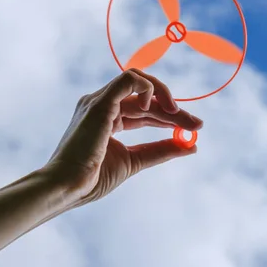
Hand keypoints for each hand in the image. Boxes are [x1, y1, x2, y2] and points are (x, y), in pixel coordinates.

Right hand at [46, 69, 203, 208]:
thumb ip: (160, 151)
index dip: (169, 117)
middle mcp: (102, 105)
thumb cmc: (92, 179)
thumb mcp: (134, 161)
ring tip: (181, 117)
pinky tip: (156, 108)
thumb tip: (191, 145)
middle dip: (174, 110)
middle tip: (197, 124)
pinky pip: (128, 79)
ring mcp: (99, 101)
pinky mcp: (100, 102)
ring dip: (166, 98)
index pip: (144, 110)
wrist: (68, 187)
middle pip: (146, 98)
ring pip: (140, 84)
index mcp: (106, 118)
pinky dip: (148, 88)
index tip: (192, 128)